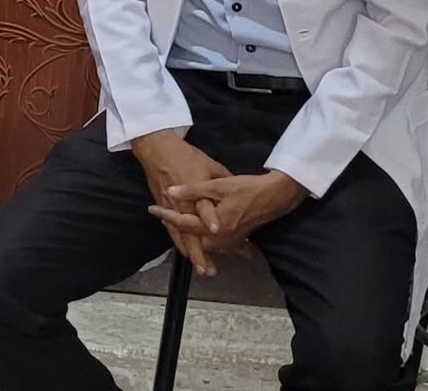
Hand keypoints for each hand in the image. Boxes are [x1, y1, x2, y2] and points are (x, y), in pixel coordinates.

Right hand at [130, 131, 233, 273]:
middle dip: (199, 252)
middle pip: (189, 232)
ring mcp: (172, 208)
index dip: (209, 218)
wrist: (159, 150)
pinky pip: (173, 231)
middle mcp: (183, 204)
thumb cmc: (187, 156)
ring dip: (191, 253)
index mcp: (196, 190)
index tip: (215, 229)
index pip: (203, 207)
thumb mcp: (211, 166)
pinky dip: (181, 244)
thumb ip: (224, 182)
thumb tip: (240, 196)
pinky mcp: (164, 209)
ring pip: (180, 236)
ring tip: (201, 268)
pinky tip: (188, 253)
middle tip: (209, 269)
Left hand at [153, 171, 308, 257]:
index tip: (152, 209)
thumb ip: (193, 190)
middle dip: (175, 228)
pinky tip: (198, 234)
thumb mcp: (218, 185)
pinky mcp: (236, 240)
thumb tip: (170, 192)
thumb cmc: (246, 188)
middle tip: (161, 216)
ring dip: (188, 235)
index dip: (166, 215)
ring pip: (202, 242)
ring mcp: (229, 242)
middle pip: (191, 237)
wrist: (274, 197)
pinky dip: (202, 238)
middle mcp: (220, 239)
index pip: (183, 223)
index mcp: (213, 227)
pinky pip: (214, 243)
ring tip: (174, 224)